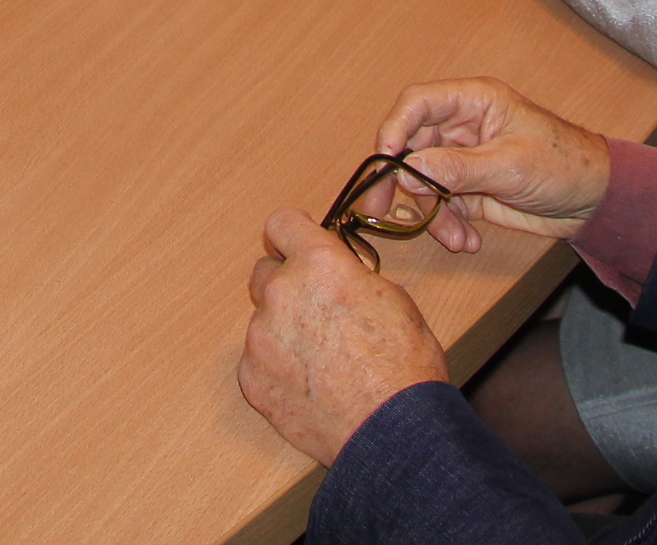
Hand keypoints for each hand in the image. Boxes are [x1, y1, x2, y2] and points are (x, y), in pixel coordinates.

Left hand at [238, 211, 448, 467]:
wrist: (393, 431)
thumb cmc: (404, 365)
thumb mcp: (393, 298)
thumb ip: (350, 277)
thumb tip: (336, 275)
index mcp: (318, 264)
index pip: (281, 224)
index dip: (293, 235)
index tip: (300, 246)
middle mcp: (281, 292)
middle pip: (265, 272)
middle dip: (288, 285)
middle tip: (317, 312)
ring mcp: (260, 338)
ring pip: (263, 320)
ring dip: (284, 330)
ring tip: (321, 361)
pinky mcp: (252, 379)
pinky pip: (258, 360)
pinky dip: (277, 368)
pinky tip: (310, 386)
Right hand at [371, 79, 610, 254]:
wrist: (597, 202)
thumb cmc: (563, 164)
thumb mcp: (509, 165)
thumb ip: (457, 168)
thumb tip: (407, 170)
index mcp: (474, 103)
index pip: (418, 104)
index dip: (394, 129)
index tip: (385, 162)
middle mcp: (463, 128)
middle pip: (412, 146)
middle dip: (400, 181)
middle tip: (378, 209)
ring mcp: (465, 161)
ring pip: (424, 183)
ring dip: (432, 214)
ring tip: (454, 238)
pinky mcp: (471, 191)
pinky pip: (443, 207)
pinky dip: (449, 227)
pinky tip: (468, 242)